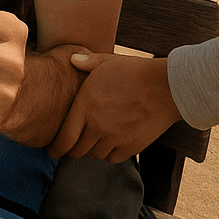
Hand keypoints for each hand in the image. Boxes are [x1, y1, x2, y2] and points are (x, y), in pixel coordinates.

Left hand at [49, 52, 182, 162]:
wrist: (165, 87)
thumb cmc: (135, 71)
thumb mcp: (107, 61)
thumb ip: (87, 63)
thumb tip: (73, 59)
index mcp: (85, 105)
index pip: (64, 138)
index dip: (56, 148)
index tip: (53, 151)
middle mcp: (96, 125)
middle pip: (77, 151)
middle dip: (72, 151)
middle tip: (70, 149)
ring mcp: (114, 138)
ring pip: (95, 155)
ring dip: (91, 150)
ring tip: (92, 143)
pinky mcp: (131, 146)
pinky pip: (113, 158)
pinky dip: (109, 154)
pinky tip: (110, 144)